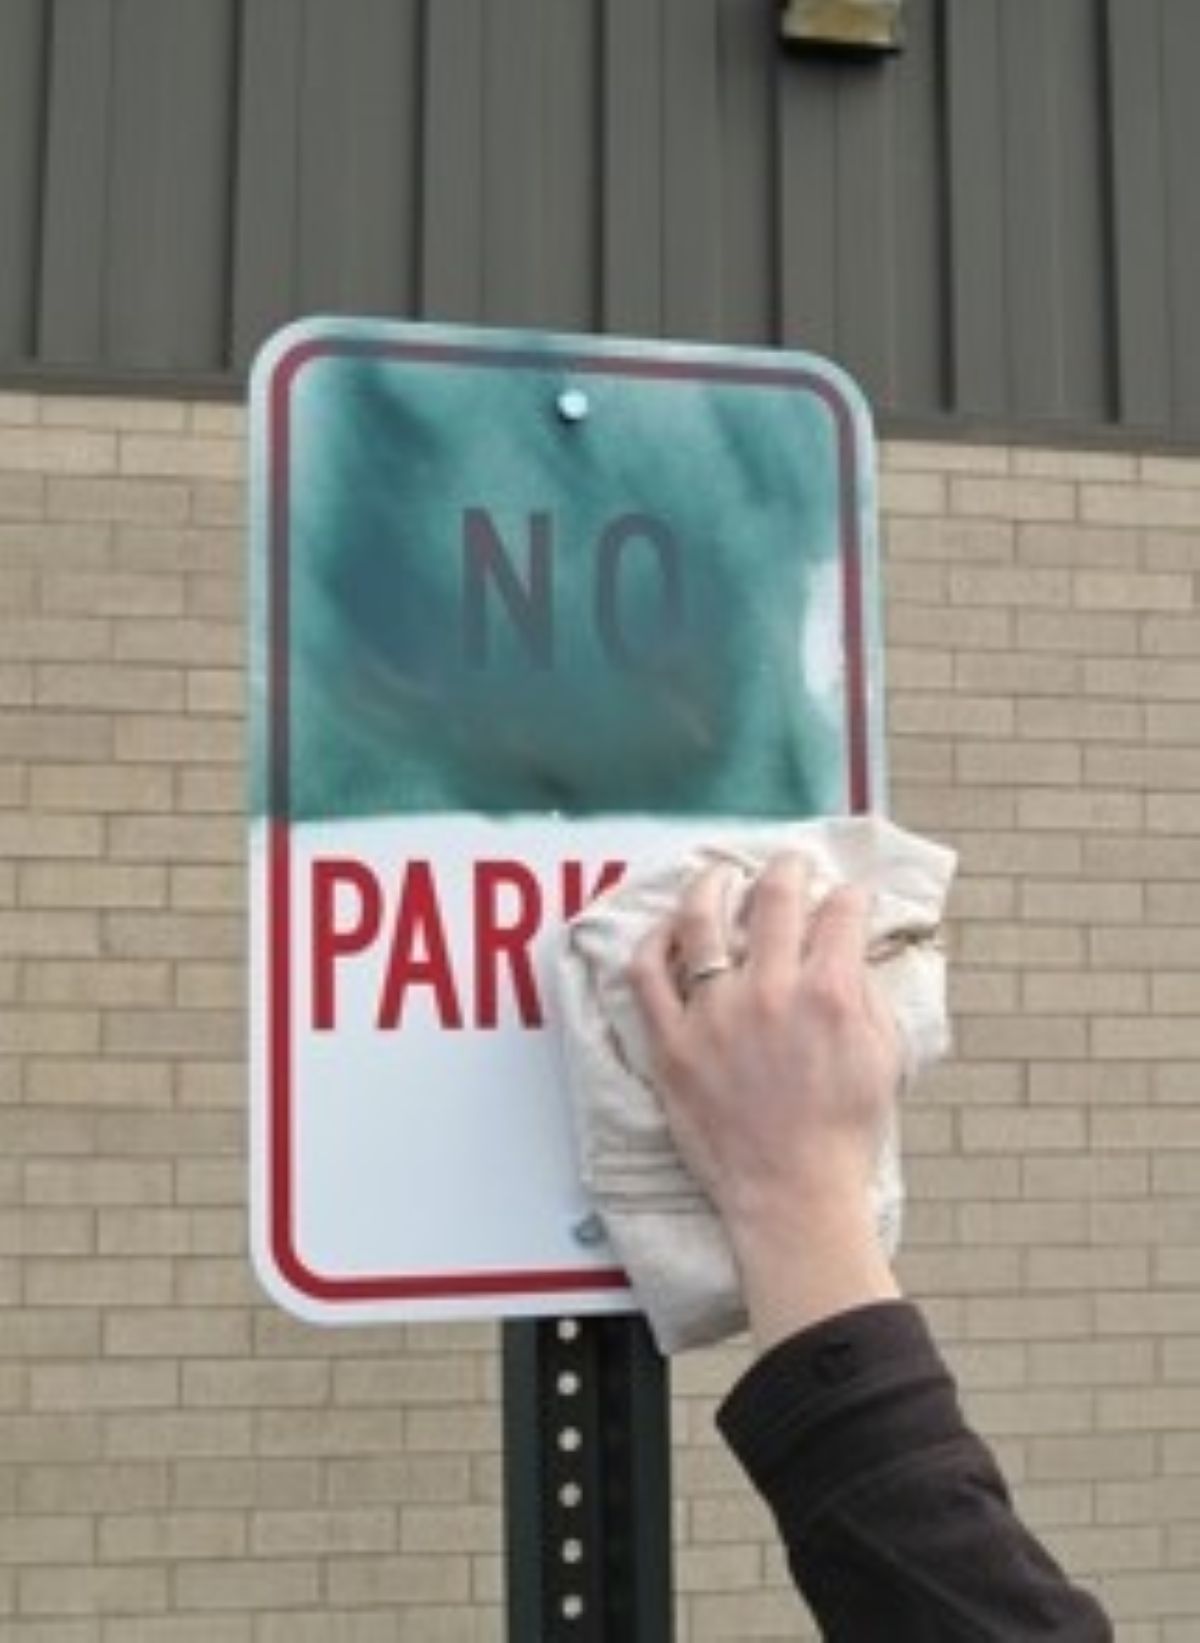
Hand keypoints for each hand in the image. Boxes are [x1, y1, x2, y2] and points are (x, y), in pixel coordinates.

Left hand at [628, 851, 902, 1345]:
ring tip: (718, 874)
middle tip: (790, 863)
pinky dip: (653, 942)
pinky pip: (648, 974)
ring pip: (702, 920)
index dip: (849, 894)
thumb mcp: (884, 1058)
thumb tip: (852, 954)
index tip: (848, 893)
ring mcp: (715, 1014)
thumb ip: (867, 997)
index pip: (840, 912)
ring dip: (713, 885)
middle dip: (788, 868)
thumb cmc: (843, 1136)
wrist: (793, 1195)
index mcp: (831, 994)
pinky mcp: (672, 1044)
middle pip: (775, 897)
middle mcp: (771, 991)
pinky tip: (665, 929)